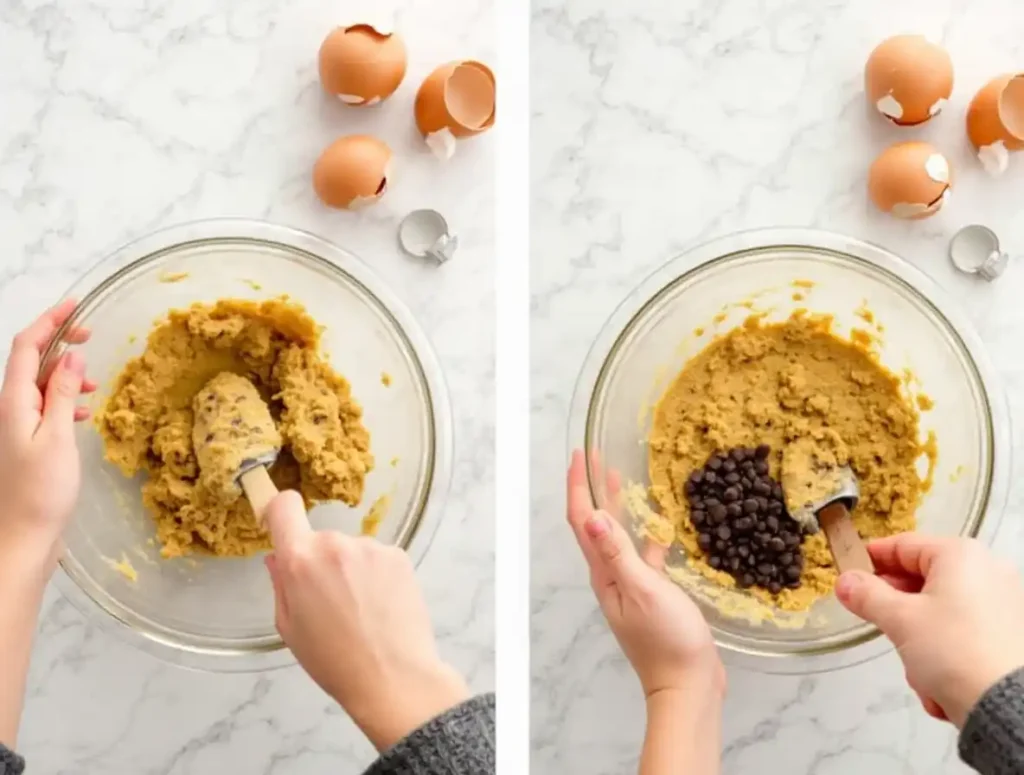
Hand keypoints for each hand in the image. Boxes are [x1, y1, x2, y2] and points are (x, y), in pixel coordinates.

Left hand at [0, 299, 94, 581]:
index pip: (25, 347)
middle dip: (58, 342)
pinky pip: (44, 407)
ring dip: (65, 374)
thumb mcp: (57, 437)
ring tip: (93, 383)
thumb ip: (61, 394)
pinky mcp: (26, 443)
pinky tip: (83, 411)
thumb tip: (71, 356)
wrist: (23, 538)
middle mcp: (9, 409)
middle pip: (30, 361)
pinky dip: (64, 400)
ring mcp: (16, 426)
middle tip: (90, 334)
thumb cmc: (40, 492)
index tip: (75, 304)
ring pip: (39, 384)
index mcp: (12, 402)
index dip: (49, 320)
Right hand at [263, 491, 468, 751]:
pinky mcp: (398, 555)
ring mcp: (370, 547)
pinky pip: (378, 558)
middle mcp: (335, 544)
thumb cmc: (334, 660)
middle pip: (320, 540)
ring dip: (352, 570)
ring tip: (361, 610)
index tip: (280, 523)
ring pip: (352, 551)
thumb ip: (281, 584)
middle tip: (330, 601)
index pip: (284, 507)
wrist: (393, 676)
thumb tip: (278, 557)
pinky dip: (377, 575)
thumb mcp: (289, 628)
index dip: (279, 511)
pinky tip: (381, 606)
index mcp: (300, 560)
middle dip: (321, 562)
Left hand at [567, 450, 724, 699]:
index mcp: (604, 573)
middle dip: (593, 489)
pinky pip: (643, 557)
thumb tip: (593, 515)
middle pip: (596, 525)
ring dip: (617, 508)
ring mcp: (632, 587)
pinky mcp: (653, 596)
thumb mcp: (643, 591)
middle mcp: (612, 577)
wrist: (688, 686)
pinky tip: (660, 529)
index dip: (579, 485)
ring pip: (618, 538)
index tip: (580, 455)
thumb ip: (619, 553)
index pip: (583, 520)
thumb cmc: (667, 641)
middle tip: (598, 458)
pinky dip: (646, 537)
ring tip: (624, 480)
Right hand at [836, 534, 1023, 726]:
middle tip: (880, 626)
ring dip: (921, 641)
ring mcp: (1003, 602)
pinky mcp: (1010, 632)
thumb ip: (866, 596)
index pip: (902, 545)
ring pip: (940, 613)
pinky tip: (941, 683)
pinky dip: (947, 654)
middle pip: (922, 580)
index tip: (847, 574)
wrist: (1010, 706)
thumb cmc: (955, 651)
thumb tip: (845, 581)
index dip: (870, 559)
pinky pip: (963, 634)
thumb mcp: (900, 620)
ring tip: (919, 670)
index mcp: (961, 555)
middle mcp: (987, 570)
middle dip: (898, 612)